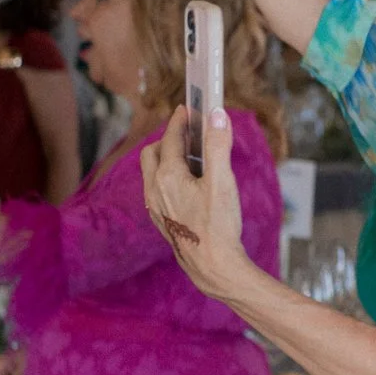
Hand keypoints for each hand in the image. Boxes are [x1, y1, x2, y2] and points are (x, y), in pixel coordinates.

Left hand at [140, 105, 251, 298]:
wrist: (211, 266)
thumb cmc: (218, 225)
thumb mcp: (223, 181)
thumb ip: (218, 146)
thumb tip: (217, 114)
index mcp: (168, 176)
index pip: (170, 139)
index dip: (179, 121)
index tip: (187, 108)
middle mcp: (155, 190)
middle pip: (152, 153)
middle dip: (168, 139)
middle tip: (188, 132)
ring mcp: (156, 206)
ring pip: (152, 173)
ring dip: (167, 158)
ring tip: (190, 157)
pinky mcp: (162, 220)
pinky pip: (157, 189)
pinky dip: (167, 177)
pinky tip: (187, 185)